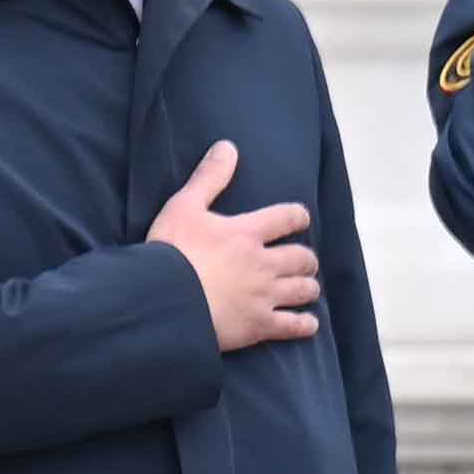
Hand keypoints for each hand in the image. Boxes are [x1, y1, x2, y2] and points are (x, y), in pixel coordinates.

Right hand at [149, 139, 323, 351]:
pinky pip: (292, 326)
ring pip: (302, 290)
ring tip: (307, 288)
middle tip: (303, 261)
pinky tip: (309, 324)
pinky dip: (304, 325)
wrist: (164, 299)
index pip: (287, 217)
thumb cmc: (171, 251)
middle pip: (301, 257)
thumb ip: (209, 177)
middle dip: (306, 259)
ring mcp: (264, 296)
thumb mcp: (184, 206)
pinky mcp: (258, 326)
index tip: (300, 218)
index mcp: (247, 232)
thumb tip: (228, 146)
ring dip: (308, 287)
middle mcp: (263, 263)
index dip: (297, 216)